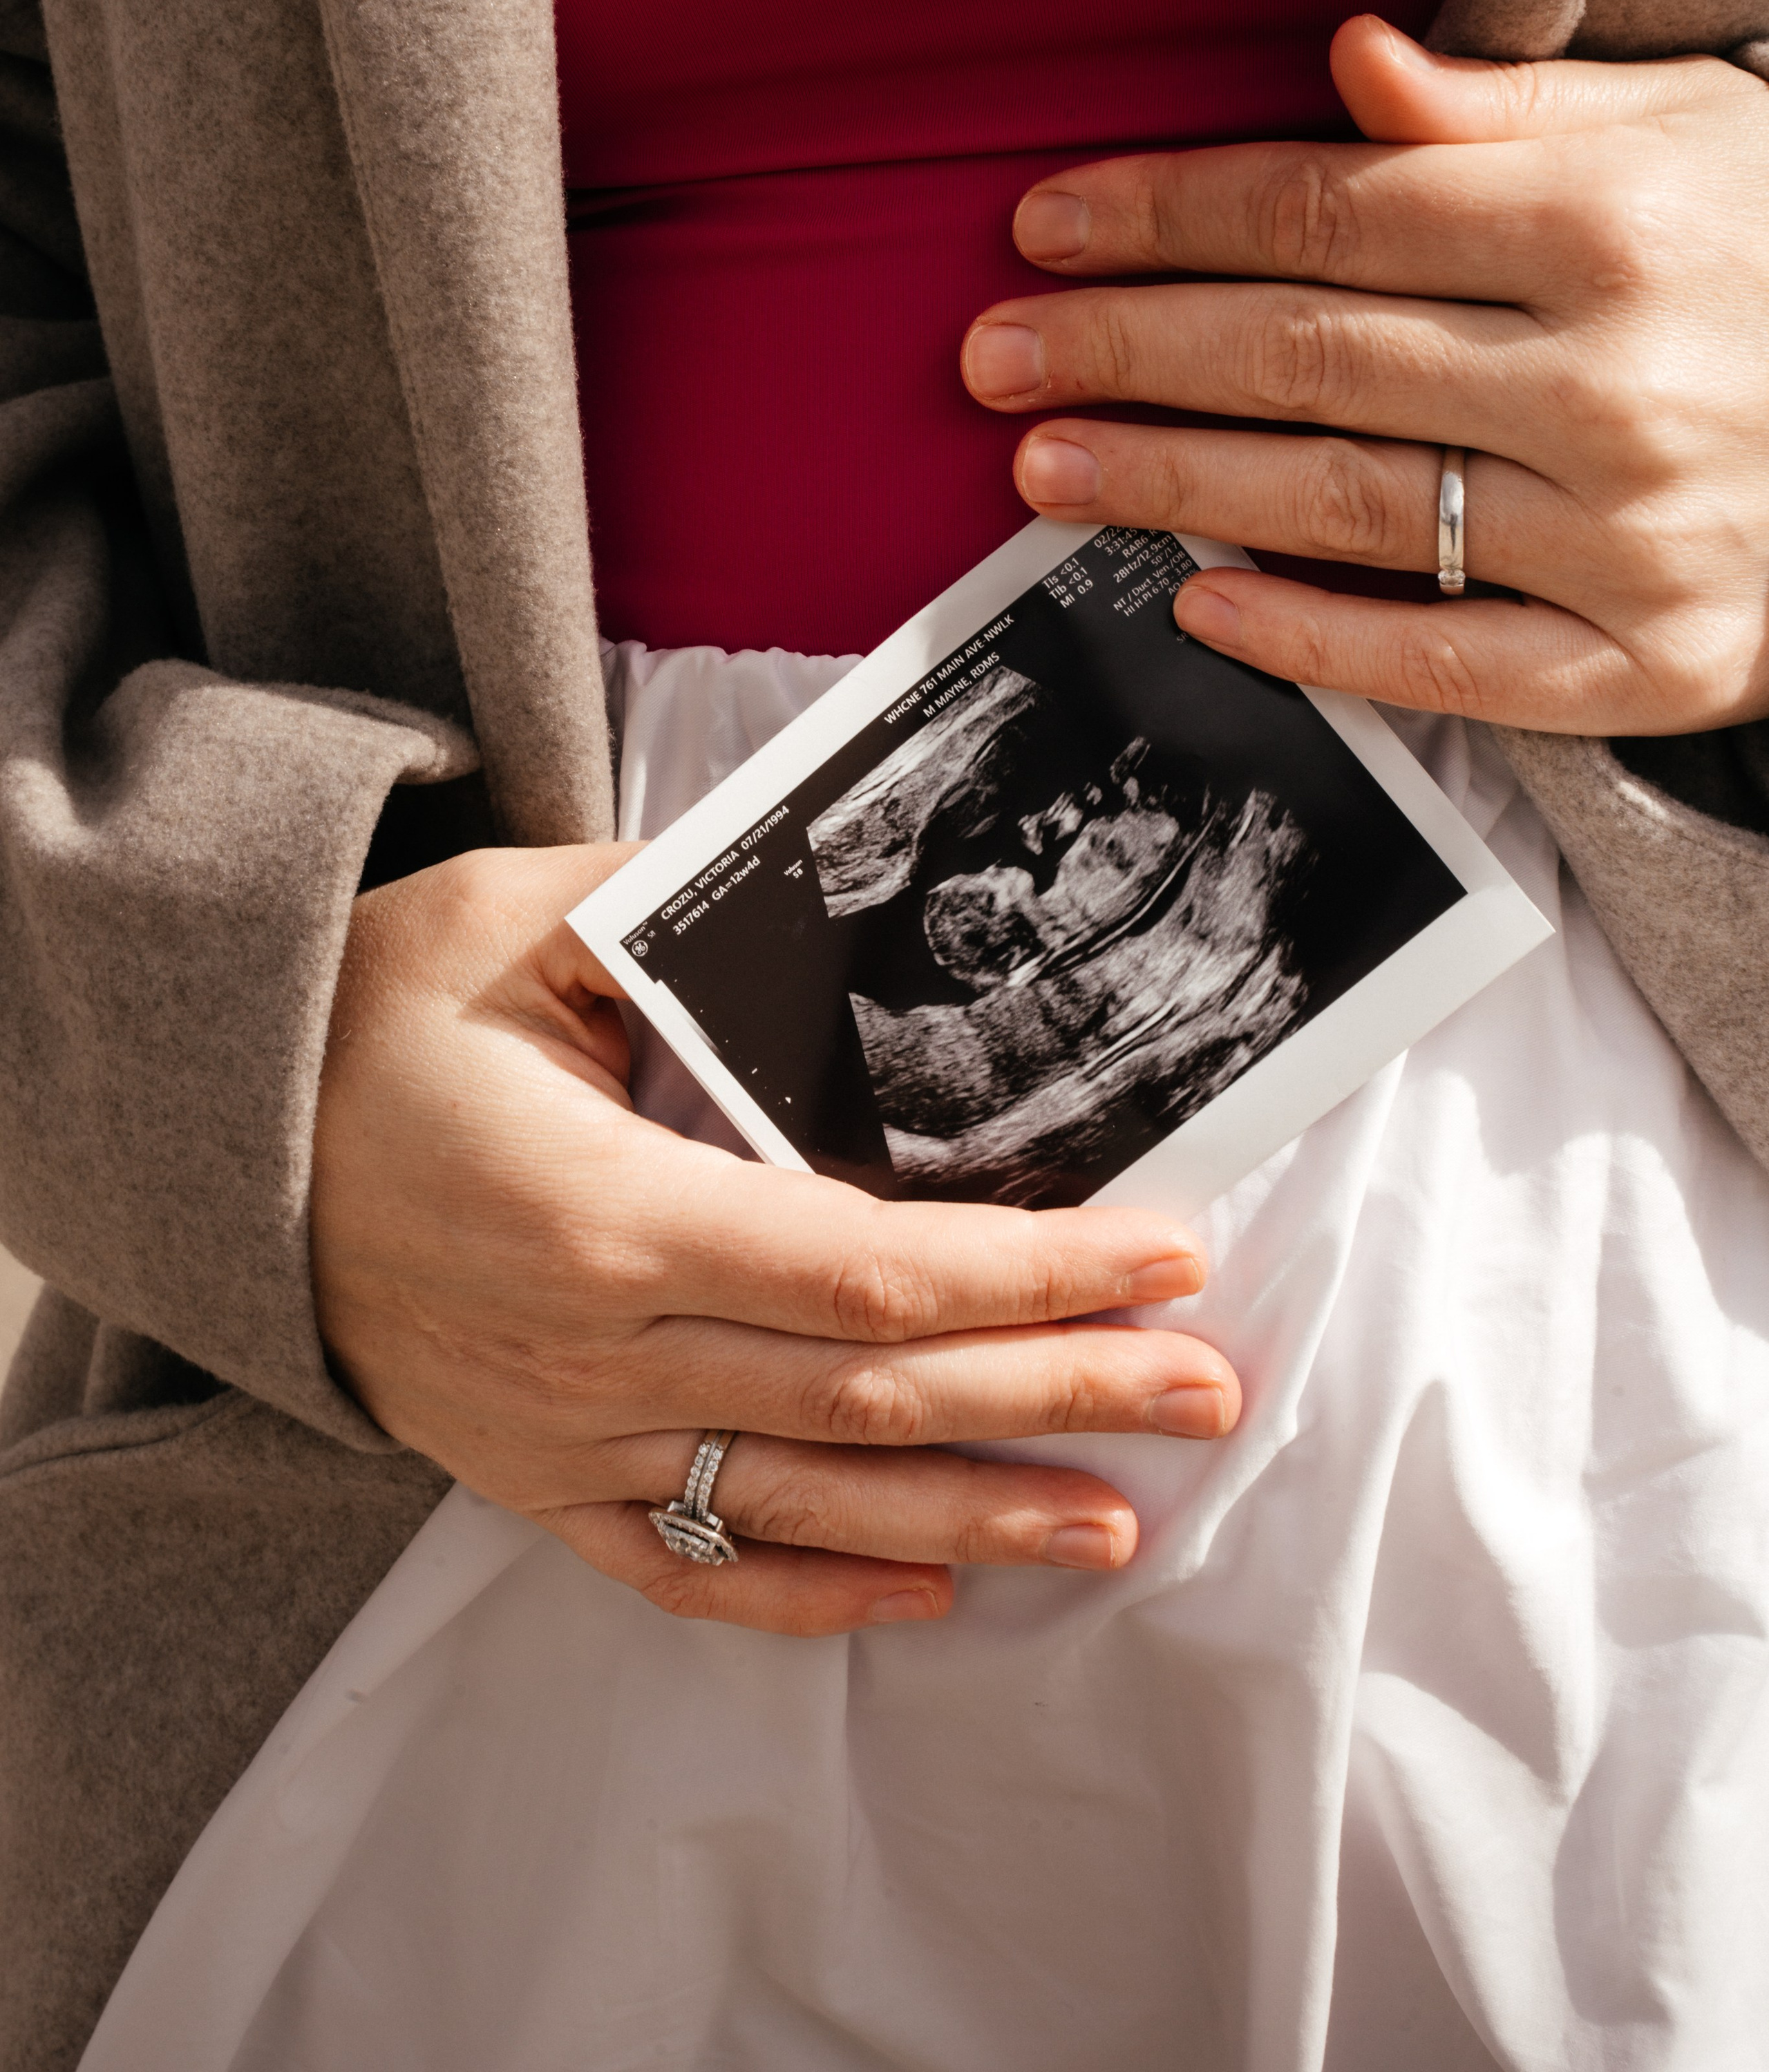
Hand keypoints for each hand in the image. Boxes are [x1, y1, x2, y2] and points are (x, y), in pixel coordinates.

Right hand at [311, 846, 1240, 1635]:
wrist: (215, 1145)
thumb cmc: (369, 1016)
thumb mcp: (515, 920)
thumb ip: (678, 923)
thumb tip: (837, 919)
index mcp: (604, 1211)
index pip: (866, 1270)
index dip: (1029, 1274)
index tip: (1163, 1255)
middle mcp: (595, 1350)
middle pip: (868, 1394)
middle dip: (1055, 1395)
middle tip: (1209, 1393)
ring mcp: (560, 1436)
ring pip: (799, 1496)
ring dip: (971, 1515)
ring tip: (1118, 1524)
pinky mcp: (528, 1478)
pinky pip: (679, 1562)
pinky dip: (805, 1587)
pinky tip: (919, 1593)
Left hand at [963, 18, 1768, 733]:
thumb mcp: (1697, 133)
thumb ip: (1513, 109)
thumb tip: (1349, 61)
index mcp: (1613, 223)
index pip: (1330, 211)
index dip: (1168, 214)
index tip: (1047, 224)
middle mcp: (1615, 377)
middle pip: (1305, 354)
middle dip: (1127, 348)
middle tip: (993, 356)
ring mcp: (1633, 534)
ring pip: (1345, 503)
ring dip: (1171, 484)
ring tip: (1043, 469)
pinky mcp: (1651, 662)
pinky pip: (1446, 660)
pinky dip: (1313, 639)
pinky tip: (1198, 605)